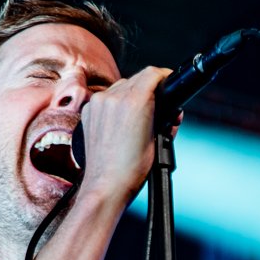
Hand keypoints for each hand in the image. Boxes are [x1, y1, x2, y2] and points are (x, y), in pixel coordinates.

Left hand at [77, 65, 170, 203]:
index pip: (152, 74)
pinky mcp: (88, 111)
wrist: (107, 185)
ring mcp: (98, 104)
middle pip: (137, 78)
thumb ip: (164, 119)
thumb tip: (170, 111)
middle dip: (150, 89)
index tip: (167, 81)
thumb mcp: (159, 141)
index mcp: (135, 103)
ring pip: (121, 86)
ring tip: (139, 117)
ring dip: (132, 95)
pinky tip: (121, 121)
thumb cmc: (131, 169)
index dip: (164, 76)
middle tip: (157, 106)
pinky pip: (106, 98)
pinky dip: (116, 104)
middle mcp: (114, 98)